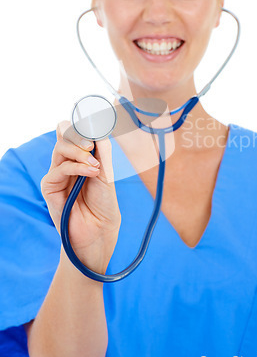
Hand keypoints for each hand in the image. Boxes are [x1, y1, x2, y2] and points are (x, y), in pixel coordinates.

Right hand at [41, 121, 120, 272]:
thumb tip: (97, 127)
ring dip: (79, 151)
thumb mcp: (107, 173)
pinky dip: (76, 167)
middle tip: (93, 145)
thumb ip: (102, 151)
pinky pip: (59, 169)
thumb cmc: (104, 205)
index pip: (75, 132)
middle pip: (65, 134)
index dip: (83, 123)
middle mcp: (67, 163)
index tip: (97, 122)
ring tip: (94, 164)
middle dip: (79, 134)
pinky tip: (91, 172)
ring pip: (60, 148)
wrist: (100, 233)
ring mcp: (57, 174)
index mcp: (81, 158)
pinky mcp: (49, 187)